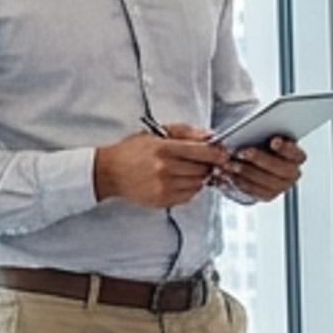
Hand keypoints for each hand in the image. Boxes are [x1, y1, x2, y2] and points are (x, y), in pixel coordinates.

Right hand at [94, 129, 229, 208]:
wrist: (110, 172)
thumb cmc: (132, 151)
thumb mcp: (156, 134)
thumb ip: (185, 132)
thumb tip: (209, 135)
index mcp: (164, 149)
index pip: (201, 151)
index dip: (216, 153)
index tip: (222, 153)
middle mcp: (164, 168)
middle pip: (202, 169)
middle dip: (207, 165)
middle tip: (204, 161)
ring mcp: (163, 186)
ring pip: (198, 184)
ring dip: (199, 177)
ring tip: (188, 170)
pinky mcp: (162, 200)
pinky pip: (188, 196)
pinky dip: (190, 189)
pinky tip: (180, 180)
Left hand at [220, 132, 303, 202]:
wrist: (257, 163)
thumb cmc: (262, 146)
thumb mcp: (264, 135)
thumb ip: (261, 132)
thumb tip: (247, 127)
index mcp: (296, 157)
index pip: (296, 153)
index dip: (286, 148)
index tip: (274, 141)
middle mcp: (292, 173)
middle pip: (281, 169)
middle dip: (261, 159)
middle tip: (244, 152)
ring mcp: (281, 186)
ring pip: (267, 181)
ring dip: (247, 172)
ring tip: (231, 163)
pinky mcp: (268, 195)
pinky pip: (256, 191)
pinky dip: (241, 182)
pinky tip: (231, 174)